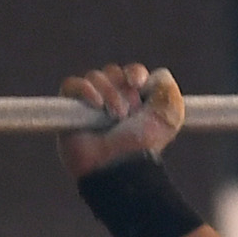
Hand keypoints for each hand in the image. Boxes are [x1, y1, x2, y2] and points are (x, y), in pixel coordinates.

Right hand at [59, 64, 183, 177]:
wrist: (119, 164)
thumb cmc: (143, 146)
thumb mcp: (169, 117)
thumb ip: (167, 89)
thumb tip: (158, 73)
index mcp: (134, 100)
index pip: (131, 72)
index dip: (135, 73)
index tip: (138, 84)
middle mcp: (111, 100)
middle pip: (112, 72)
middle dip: (121, 89)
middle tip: (126, 113)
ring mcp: (88, 105)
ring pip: (94, 77)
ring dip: (108, 93)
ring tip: (114, 116)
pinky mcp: (68, 111)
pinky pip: (71, 85)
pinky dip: (84, 90)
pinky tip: (96, 105)